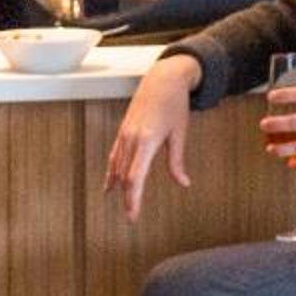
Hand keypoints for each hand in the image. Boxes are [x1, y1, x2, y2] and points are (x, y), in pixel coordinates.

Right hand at [105, 58, 196, 219]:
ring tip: (124, 205)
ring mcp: (125, 134)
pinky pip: (115, 155)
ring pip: (117, 166)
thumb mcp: (180, 133)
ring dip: (119, 187)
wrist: (163, 78)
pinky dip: (112, 171)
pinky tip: (111, 183)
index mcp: (147, 141)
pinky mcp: (123, 130)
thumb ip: (177, 161)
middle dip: (127, 198)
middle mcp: (132, 138)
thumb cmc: (175, 104)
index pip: (135, 178)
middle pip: (124, 176)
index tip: (133, 215)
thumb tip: (183, 183)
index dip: (133, 199)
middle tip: (131, 217)